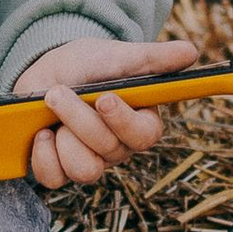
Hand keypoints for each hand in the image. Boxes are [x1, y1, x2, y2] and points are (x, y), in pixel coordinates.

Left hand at [17, 35, 199, 191]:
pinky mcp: (59, 169)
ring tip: (49, 110)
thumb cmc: (88, 65)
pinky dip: (43, 157)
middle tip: (57, 92)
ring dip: (63, 139)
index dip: (123, 121)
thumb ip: (152, 58)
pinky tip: (41, 133)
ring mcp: (88, 162)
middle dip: (79, 119)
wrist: (48, 72)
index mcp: (139, 122)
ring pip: (84, 171)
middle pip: (107, 150)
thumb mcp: (117, 56)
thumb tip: (191, 52)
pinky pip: (54, 179)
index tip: (104, 98)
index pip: (144, 136)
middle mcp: (117, 148)